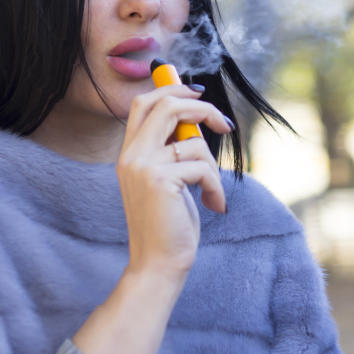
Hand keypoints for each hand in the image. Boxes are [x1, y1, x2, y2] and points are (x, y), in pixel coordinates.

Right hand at [116, 84, 232, 278]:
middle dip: (202, 108)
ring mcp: (143, 166)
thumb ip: (172, 149)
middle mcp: (131, 155)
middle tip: (223, 124)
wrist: (157, 264)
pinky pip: (202, 167)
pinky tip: (213, 206)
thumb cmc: (168, 224)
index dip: (171, 89)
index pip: (143, 103)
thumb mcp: (167, 179)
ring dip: (212, 166)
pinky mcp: (160, 180)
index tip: (197, 92)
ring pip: (194, 141)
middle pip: (166, 105)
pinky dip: (215, 187)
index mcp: (129, 153)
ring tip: (211, 193)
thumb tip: (196, 117)